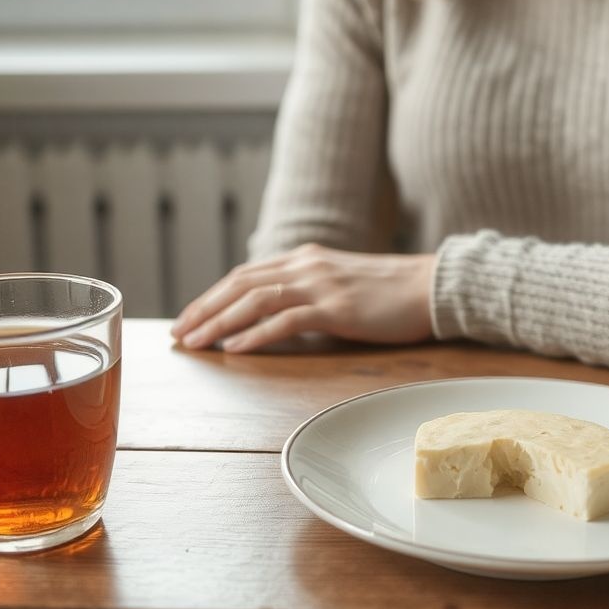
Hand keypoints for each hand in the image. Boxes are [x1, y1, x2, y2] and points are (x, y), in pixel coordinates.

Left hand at [171, 243, 436, 352]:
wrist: (432, 286)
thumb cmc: (390, 293)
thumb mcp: (340, 284)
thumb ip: (309, 293)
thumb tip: (276, 316)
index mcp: (304, 259)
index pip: (245, 275)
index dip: (212, 296)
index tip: (189, 318)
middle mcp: (305, 265)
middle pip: (240, 283)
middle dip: (203, 309)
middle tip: (177, 334)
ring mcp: (320, 285)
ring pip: (255, 300)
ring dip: (219, 322)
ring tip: (196, 343)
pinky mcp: (336, 307)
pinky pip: (285, 320)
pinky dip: (255, 334)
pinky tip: (234, 349)